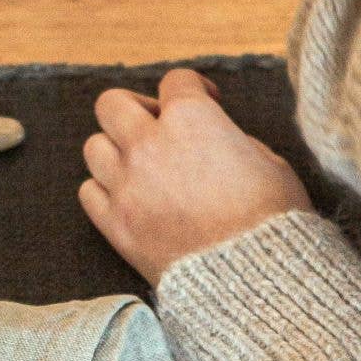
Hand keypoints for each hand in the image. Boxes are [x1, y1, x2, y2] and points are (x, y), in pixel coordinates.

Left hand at [79, 69, 314, 285]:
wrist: (254, 280)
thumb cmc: (273, 220)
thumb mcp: (270, 162)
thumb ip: (232, 140)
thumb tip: (217, 140)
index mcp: (193, 118)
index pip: (176, 80)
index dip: (194, 88)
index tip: (206, 101)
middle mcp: (149, 144)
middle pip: (112, 104)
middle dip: (136, 109)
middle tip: (157, 128)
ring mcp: (126, 184)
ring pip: (94, 147)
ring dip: (116, 151)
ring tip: (141, 167)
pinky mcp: (115, 224)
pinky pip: (88, 192)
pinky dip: (104, 190)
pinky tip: (129, 198)